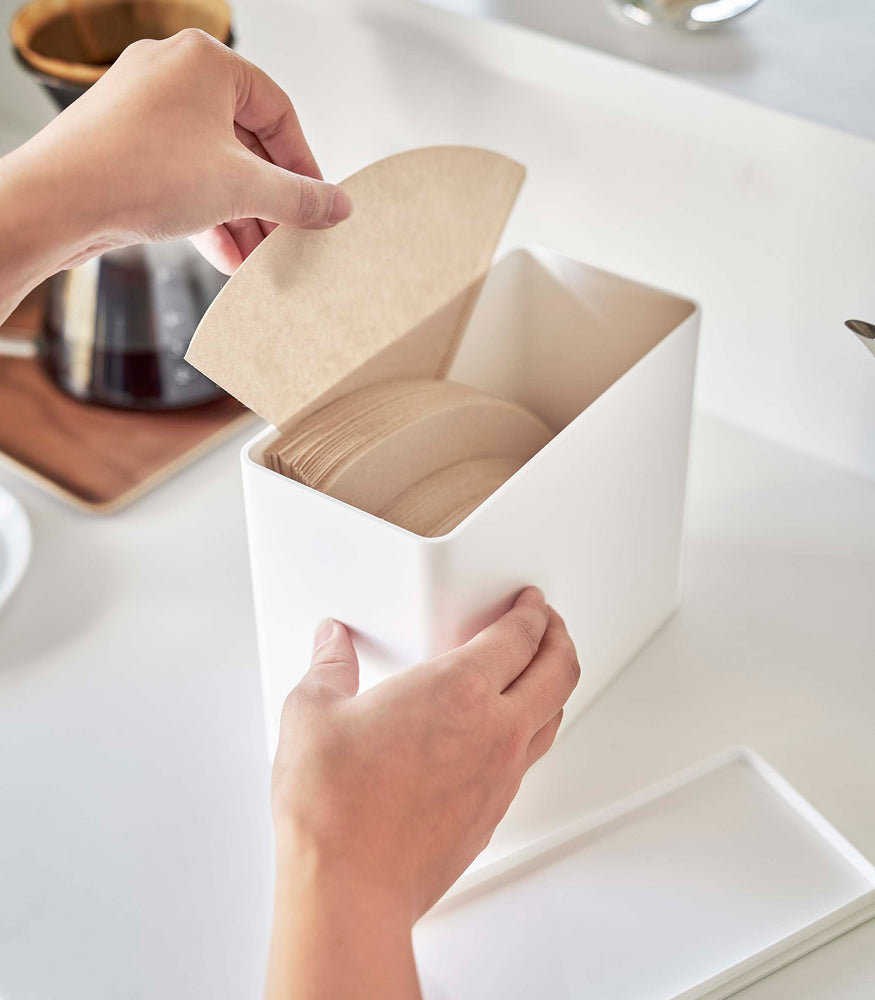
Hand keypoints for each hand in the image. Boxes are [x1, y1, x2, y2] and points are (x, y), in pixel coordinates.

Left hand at [0, 29, 350, 318]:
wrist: (56, 202)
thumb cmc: (141, 173)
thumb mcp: (241, 188)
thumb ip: (299, 198)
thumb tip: (338, 205)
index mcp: (206, 61)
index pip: (278, 112)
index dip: (304, 165)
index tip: (317, 205)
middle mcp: (173, 74)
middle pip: (245, 143)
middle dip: (268, 201)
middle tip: (290, 239)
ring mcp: (143, 109)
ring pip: (212, 165)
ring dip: (240, 216)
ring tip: (259, 260)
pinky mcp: (122, 144)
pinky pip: (180, 176)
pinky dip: (206, 214)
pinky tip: (226, 258)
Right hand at [266, 587, 579, 999]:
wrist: (350, 888)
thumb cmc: (335, 808)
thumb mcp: (312, 714)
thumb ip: (328, 667)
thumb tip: (331, 644)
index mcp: (457, 689)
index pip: (520, 636)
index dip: (533, 611)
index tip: (531, 602)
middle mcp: (493, 729)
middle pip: (558, 671)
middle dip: (559, 638)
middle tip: (549, 624)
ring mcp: (500, 775)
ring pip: (553, 717)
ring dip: (555, 684)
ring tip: (540, 671)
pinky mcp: (493, 812)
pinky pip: (530, 757)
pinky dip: (533, 729)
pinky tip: (508, 732)